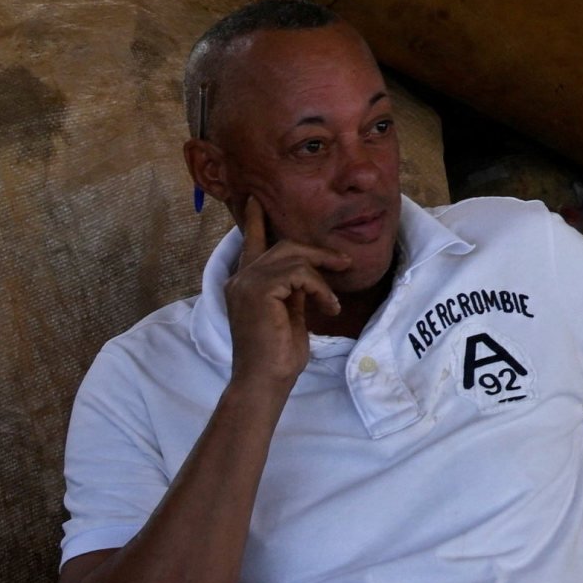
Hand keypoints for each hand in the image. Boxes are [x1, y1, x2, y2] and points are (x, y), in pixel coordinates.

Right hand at [220, 195, 351, 398]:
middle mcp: (239, 278)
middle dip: (316, 252)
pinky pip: (300, 274)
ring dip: (322, 276)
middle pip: (283, 246)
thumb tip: (307, 274)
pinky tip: (327, 308)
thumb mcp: (288, 314)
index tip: (255, 200)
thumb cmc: (277, 356)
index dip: (254, 221)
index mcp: (243, 283)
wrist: (264, 382)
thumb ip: (291, 290)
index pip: (250, 244)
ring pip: (294, 257)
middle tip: (342, 263)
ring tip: (333, 302)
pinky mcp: (259, 290)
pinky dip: (319, 289)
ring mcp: (246, 283)